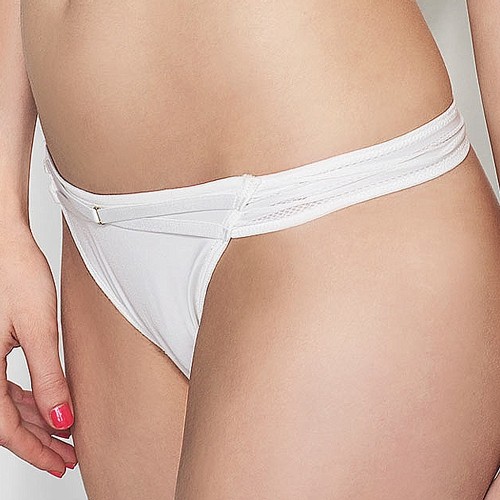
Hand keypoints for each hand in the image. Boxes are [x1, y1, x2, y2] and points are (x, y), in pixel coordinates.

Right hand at [0, 226, 76, 477]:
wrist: (3, 242)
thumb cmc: (15, 273)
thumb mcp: (38, 329)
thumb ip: (48, 377)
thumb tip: (60, 419)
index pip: (4, 427)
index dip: (34, 450)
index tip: (60, 462)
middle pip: (3, 420)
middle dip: (37, 440)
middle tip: (67, 455)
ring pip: (3, 405)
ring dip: (33, 421)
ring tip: (62, 434)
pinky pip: (3, 385)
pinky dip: (27, 398)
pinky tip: (46, 403)